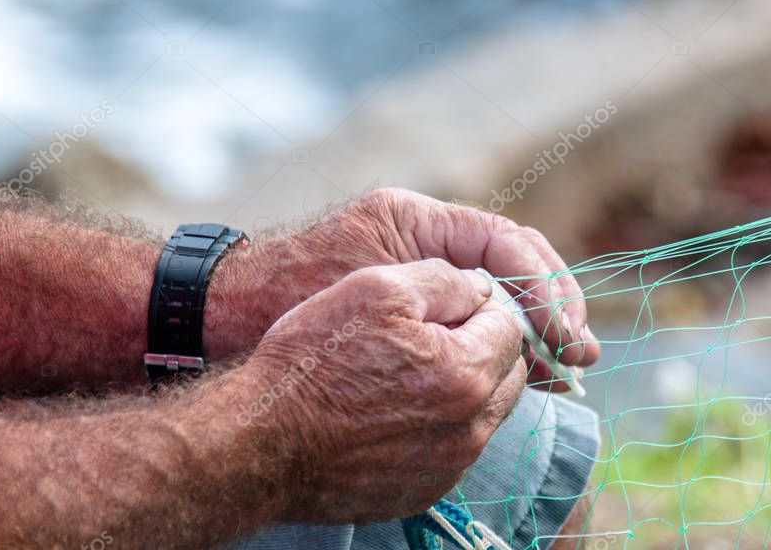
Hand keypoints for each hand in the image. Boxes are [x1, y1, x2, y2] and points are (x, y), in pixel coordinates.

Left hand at [215, 188, 598, 391]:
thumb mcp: (371, 284)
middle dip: (552, 307)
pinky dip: (503, 345)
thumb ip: (441, 290)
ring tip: (570, 368)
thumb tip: (508, 316)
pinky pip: (474, 323)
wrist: (225, 321)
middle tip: (581, 352)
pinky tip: (530, 373)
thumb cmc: (289, 293)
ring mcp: (422, 274)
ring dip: (537, 330)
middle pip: (514, 265)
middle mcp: (426, 240)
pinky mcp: (415, 310)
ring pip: (501, 296)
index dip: (545, 283)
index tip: (564, 331)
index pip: (506, 240)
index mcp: (418, 218)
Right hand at [239, 259, 525, 522]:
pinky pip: (456, 448)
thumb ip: (445, 280)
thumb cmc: (314, 359)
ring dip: (465, 388)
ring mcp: (448, 466)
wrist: (260, 440)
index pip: (511, 327)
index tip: (446, 308)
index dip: (478, 309)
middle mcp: (469, 429)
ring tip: (410, 373)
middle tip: (431, 337)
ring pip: (486, 412)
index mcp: (466, 373)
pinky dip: (441, 427)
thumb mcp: (377, 288)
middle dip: (481, 348)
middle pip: (507, 373)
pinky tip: (396, 411)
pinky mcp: (425, 490)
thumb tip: (482, 287)